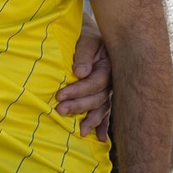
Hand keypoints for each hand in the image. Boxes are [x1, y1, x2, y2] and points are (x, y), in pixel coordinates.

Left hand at [57, 19, 111, 140]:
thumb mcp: (85, 39)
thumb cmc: (85, 35)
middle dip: (79, 105)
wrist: (91, 34)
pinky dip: (103, 125)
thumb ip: (83, 54)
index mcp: (109, 66)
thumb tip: (80, 72)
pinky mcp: (105, 94)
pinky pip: (106, 112)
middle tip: (60, 111)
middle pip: (98, 97)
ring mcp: (110, 89)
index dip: (78, 90)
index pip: (95, 83)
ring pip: (102, 107)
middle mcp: (112, 80)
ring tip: (81, 132)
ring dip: (91, 119)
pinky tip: (100, 138)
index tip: (60, 95)